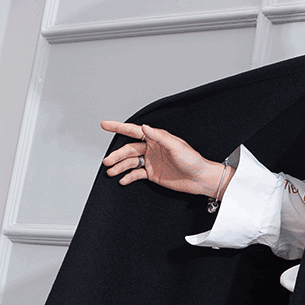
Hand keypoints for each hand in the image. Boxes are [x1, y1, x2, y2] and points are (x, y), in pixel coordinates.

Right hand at [101, 121, 231, 197]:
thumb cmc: (193, 161)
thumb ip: (160, 137)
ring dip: (120, 167)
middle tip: (107, 161)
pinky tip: (123, 180)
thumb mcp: (177, 147)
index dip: (118, 127)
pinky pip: (136, 174)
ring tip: (111, 172)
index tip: (105, 125)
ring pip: (130, 162)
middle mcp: (152, 148)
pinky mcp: (152, 174)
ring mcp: (151, 161)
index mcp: (156, 138)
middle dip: (117, 155)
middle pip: (129, 149)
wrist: (200, 179)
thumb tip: (145, 127)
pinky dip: (128, 177)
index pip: (133, 131)